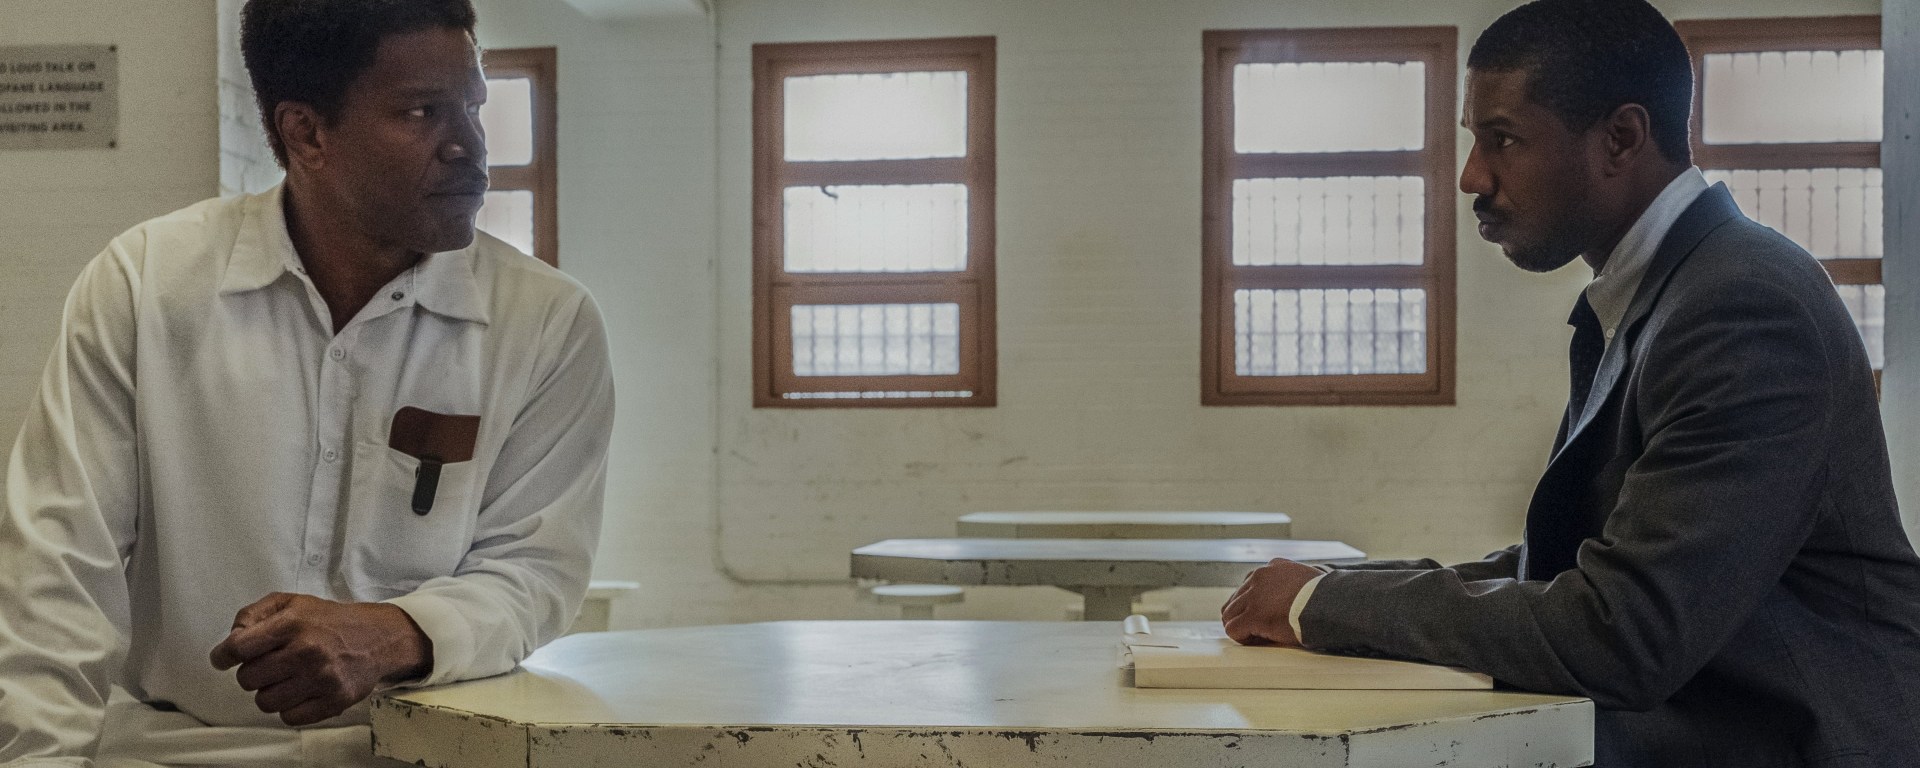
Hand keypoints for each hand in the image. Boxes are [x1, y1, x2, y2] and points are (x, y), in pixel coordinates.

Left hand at [208, 592, 432, 725]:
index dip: (223, 655)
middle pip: (247, 678)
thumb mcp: (292, 602)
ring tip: (286, 678)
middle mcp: (306, 651)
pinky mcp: (333, 700)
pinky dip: (290, 707)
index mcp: (293, 623)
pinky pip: (289, 717)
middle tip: (269, 664)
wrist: (379, 637)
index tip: (223, 659)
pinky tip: (300, 691)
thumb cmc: (330, 621)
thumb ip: (255, 613)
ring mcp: (321, 679)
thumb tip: (231, 638)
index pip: (239, 647)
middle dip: (252, 672)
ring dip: (270, 691)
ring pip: (265, 701)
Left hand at [1221, 557, 1323, 646]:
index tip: (1266, 615)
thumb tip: (1294, 596)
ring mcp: (1254, 596)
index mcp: (1274, 567)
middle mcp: (1260, 576)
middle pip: (1236, 599)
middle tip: (1257, 630)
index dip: (1254, 603)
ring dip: (1241, 626)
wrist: (1333, 605)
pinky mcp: (1254, 615)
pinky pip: (1233, 629)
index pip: (1250, 585)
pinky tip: (1259, 640)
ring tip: (1258, 636)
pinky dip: (1242, 638)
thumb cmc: (1328, 598)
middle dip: (1243, 615)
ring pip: (1230, 614)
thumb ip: (1295, 582)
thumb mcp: (1311, 578)